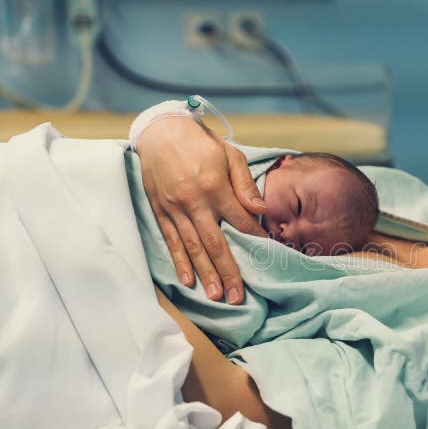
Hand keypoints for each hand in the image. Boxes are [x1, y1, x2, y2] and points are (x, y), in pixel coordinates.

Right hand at [137, 116, 267, 303]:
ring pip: (193, 248)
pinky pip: (171, 241)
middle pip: (215, 243)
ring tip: (216, 296)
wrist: (161, 131)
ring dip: (205, 274)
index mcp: (215, 187)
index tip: (266, 256)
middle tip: (238, 296)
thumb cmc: (201, 143)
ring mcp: (174, 209)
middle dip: (228, 272)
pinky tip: (188, 280)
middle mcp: (194, 201)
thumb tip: (261, 211)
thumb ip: (245, 184)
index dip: (254, 239)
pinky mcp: (160, 211)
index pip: (240, 221)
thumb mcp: (230, 155)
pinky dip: (180, 262)